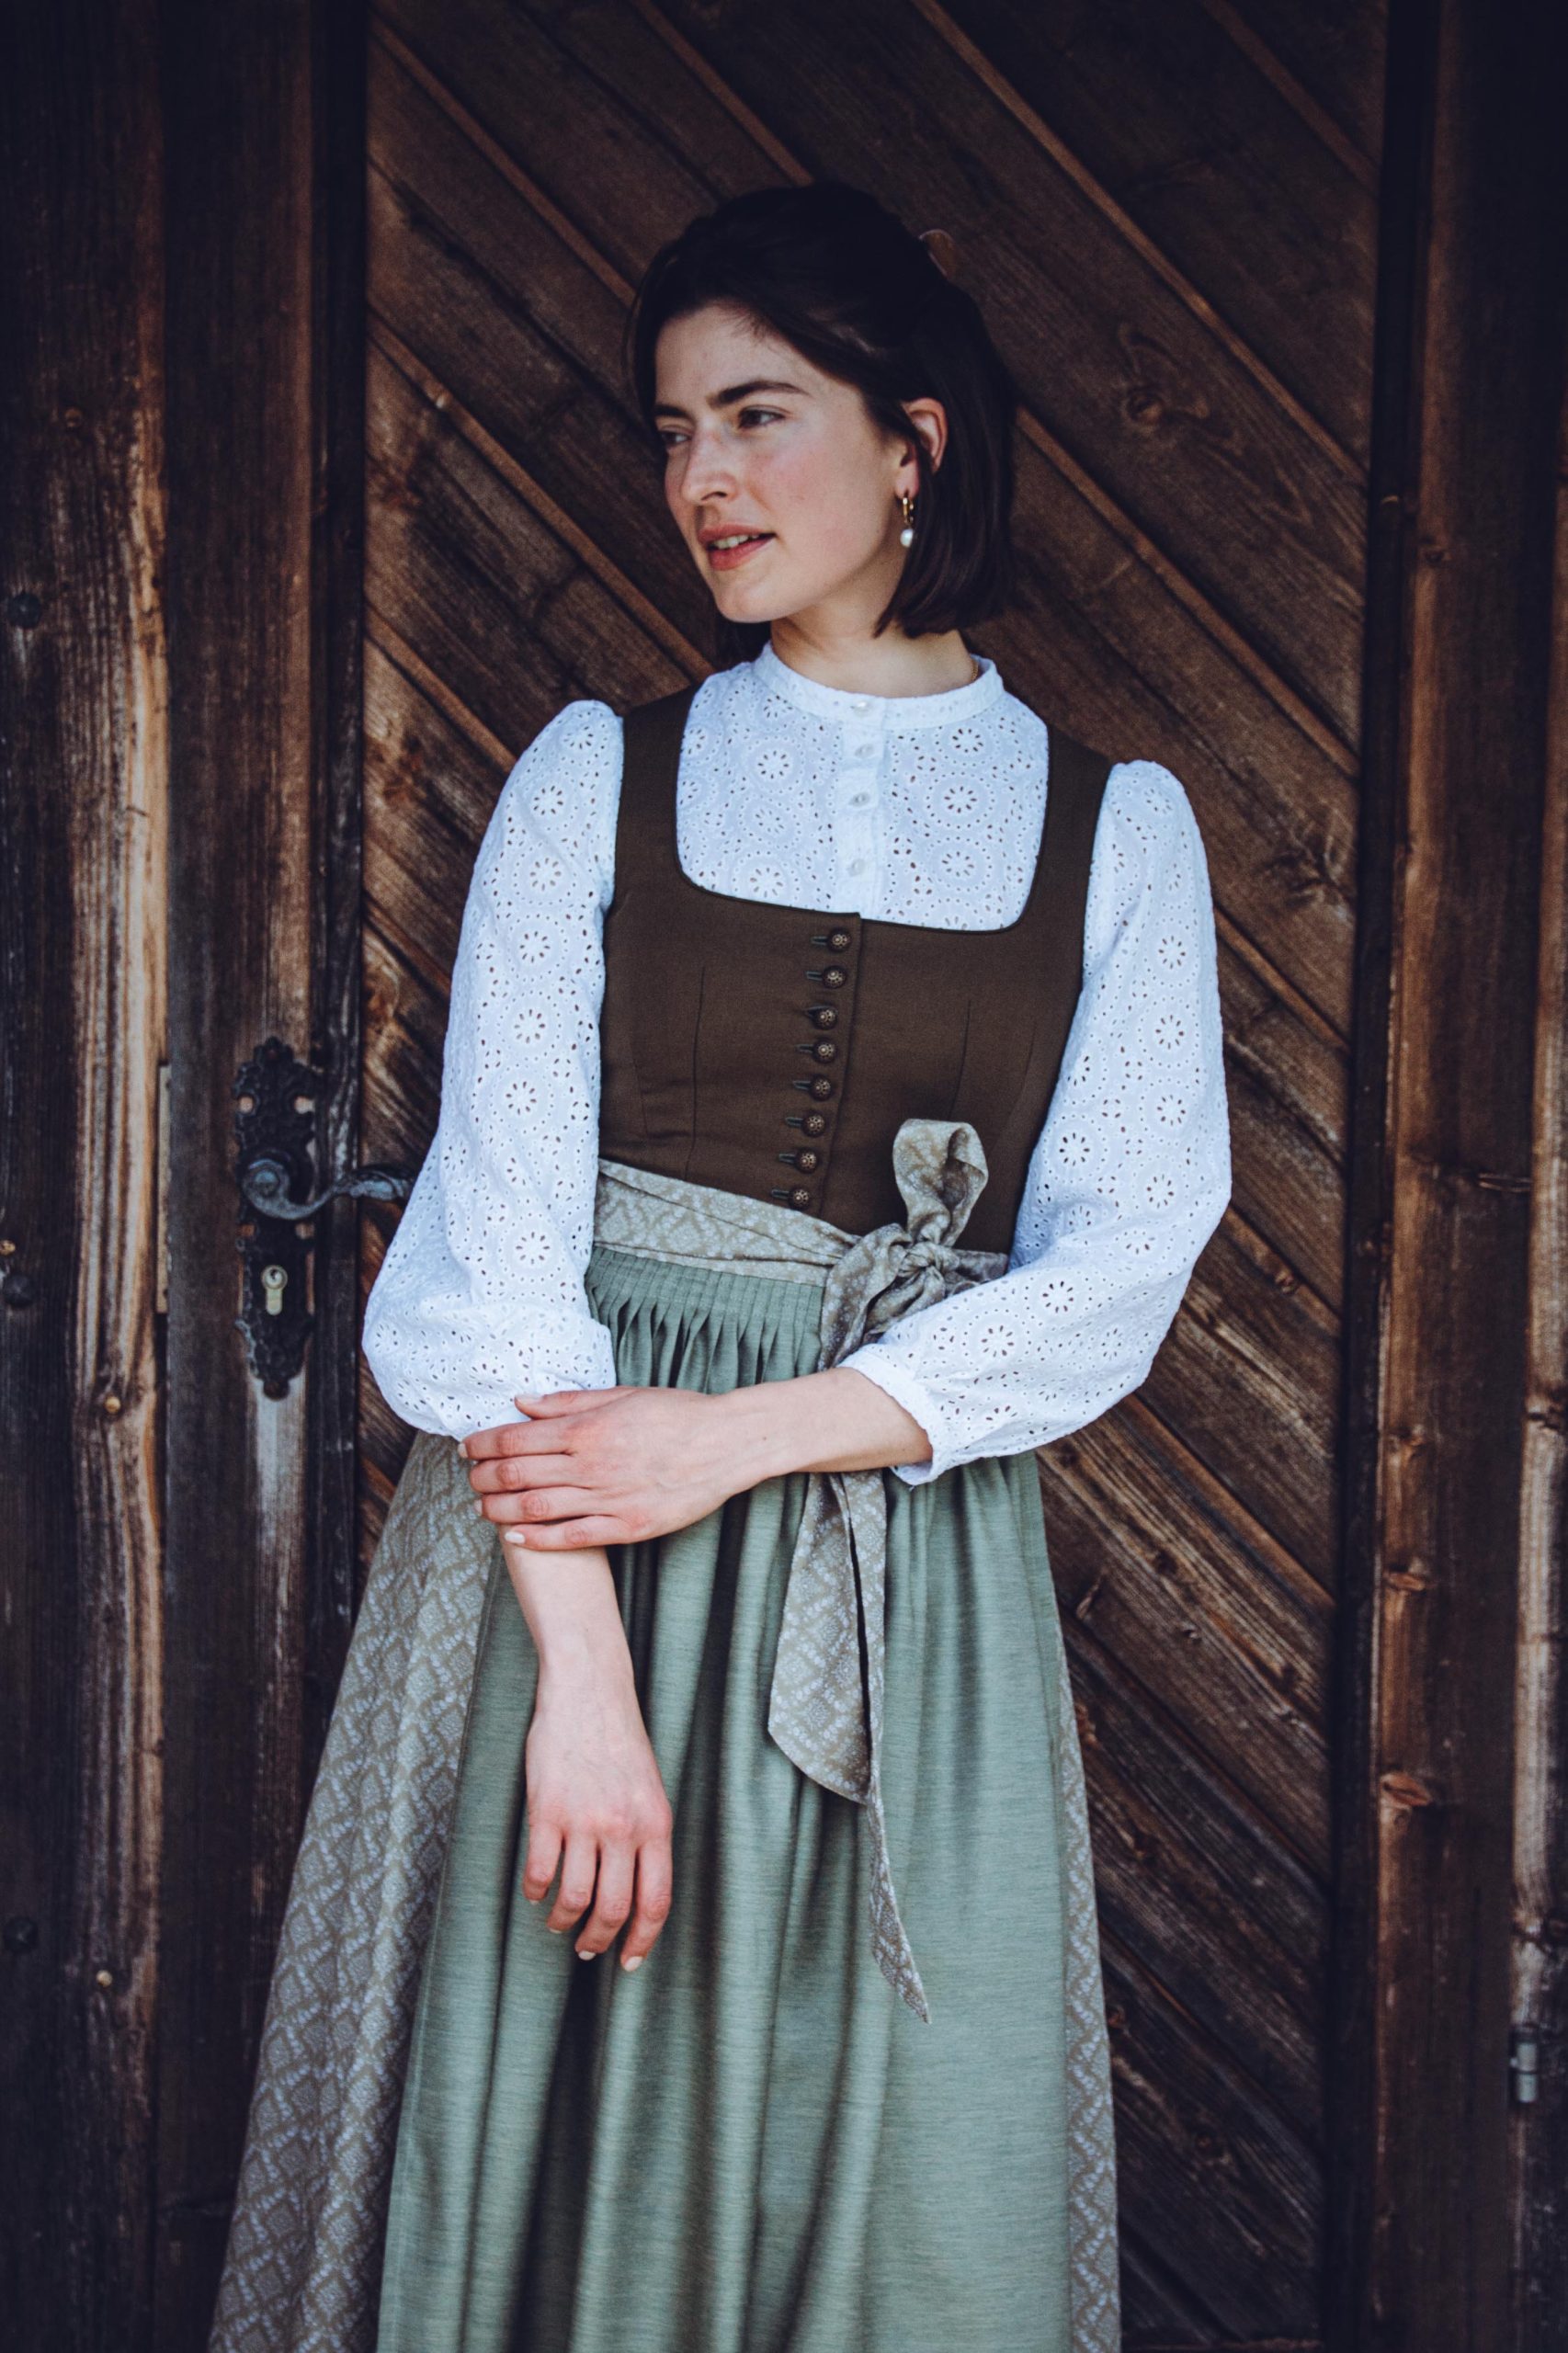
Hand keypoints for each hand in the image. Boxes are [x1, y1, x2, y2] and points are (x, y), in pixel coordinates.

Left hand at [463, 1383, 758, 1550]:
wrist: (727, 1444)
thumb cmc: (676, 1414)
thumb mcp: (621, 1395)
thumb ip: (567, 1402)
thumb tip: (522, 1402)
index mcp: (587, 1429)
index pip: (516, 1439)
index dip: (484, 1445)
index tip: (468, 1448)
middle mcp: (591, 1465)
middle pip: (517, 1476)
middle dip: (483, 1477)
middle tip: (469, 1477)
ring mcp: (609, 1499)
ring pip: (536, 1510)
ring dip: (499, 1510)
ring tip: (481, 1506)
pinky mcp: (627, 1526)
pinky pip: (571, 1537)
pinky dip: (536, 1538)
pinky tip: (514, 1536)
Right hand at [524, 1650, 673, 1969]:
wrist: (589, 1691)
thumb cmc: (619, 1741)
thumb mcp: (649, 1789)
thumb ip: (645, 1836)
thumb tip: (635, 1891)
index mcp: (656, 1824)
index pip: (656, 1901)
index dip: (642, 1940)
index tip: (629, 1961)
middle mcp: (623, 1828)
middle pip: (613, 1909)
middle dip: (599, 1940)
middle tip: (586, 1949)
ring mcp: (584, 1821)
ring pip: (574, 1897)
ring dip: (563, 1920)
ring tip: (557, 1923)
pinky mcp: (547, 1811)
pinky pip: (540, 1870)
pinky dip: (535, 1891)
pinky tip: (535, 1891)